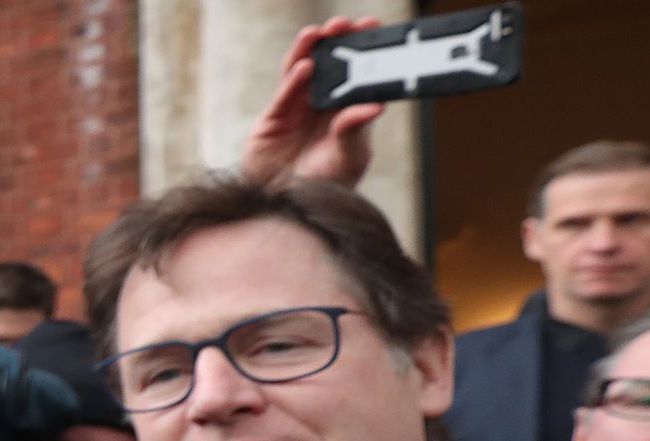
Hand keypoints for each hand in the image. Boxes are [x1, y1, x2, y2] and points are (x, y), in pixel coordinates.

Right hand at [240, 16, 385, 189]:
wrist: (286, 208)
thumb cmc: (323, 188)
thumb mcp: (348, 159)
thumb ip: (355, 131)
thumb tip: (374, 106)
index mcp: (346, 113)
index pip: (357, 75)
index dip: (363, 51)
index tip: (372, 29)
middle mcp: (321, 107)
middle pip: (329, 66)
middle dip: (335, 42)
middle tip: (344, 24)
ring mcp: (296, 110)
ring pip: (302, 72)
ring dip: (309, 51)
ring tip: (318, 33)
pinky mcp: (274, 119)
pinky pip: (284, 94)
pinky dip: (293, 80)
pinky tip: (304, 68)